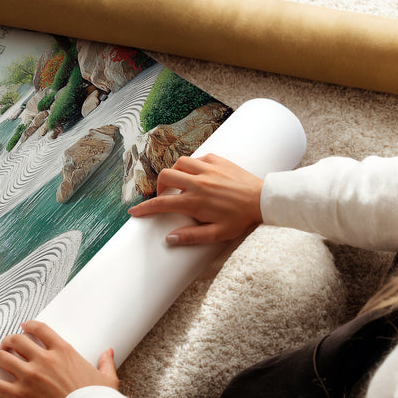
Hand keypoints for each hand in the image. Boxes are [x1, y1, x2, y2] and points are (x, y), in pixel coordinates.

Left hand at [0, 320, 117, 397]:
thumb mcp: (106, 378)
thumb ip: (105, 362)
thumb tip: (109, 351)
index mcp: (63, 351)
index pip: (40, 330)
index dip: (29, 327)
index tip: (24, 327)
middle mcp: (43, 359)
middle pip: (17, 341)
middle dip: (9, 341)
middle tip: (6, 344)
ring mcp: (29, 376)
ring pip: (4, 358)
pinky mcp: (19, 395)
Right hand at [128, 153, 262, 245]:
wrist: (264, 200)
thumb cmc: (241, 219)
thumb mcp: (217, 234)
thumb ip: (192, 236)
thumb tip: (169, 239)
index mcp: (195, 201)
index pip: (161, 204)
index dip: (144, 208)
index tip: (134, 211)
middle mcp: (198, 182)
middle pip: (165, 176)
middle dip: (159, 186)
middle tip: (165, 196)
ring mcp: (207, 169)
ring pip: (179, 163)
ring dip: (175, 173)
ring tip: (180, 184)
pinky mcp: (218, 160)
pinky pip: (197, 158)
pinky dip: (192, 165)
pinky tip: (198, 175)